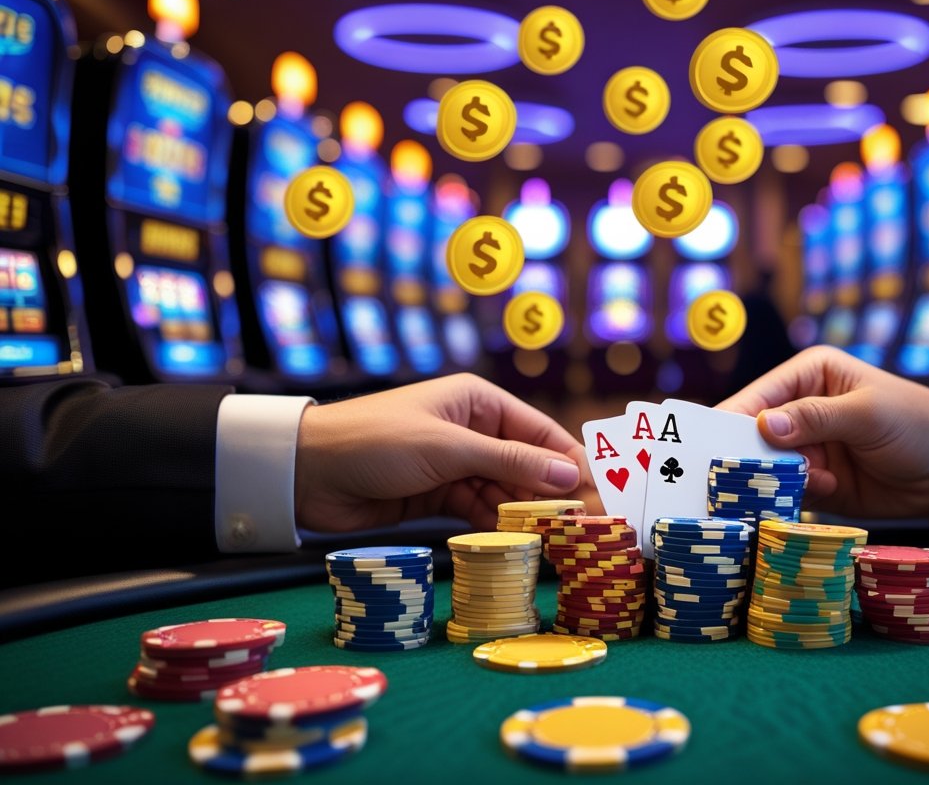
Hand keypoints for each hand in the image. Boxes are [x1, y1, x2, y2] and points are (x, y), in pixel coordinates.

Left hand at [295, 374, 583, 532]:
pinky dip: (498, 528)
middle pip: (528, 467)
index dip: (571, 466)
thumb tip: (568, 475)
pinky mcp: (439, 498)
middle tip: (587, 532)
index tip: (600, 499)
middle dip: (554, 498)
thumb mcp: (447, 448)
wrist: (306, 474)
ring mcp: (457, 466)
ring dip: (529, 518)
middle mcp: (473, 431)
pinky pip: (480, 513)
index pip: (540, 434)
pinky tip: (520, 546)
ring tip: (559, 545)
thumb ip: (509, 463)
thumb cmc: (375, 441)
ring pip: (506, 494)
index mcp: (479, 403)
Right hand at [717, 346, 928, 524]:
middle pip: (753, 436)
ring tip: (761, 495)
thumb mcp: (869, 414)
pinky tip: (804, 500)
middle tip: (719, 481)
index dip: (732, 421)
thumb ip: (816, 418)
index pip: (759, 397)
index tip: (706, 447)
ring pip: (766, 468)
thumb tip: (764, 425)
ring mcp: (807, 449)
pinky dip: (786, 501)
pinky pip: (787, 493)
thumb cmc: (919, 423)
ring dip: (764, 484)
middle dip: (741, 458)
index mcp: (808, 376)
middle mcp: (800, 411)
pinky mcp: (817, 483)